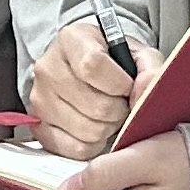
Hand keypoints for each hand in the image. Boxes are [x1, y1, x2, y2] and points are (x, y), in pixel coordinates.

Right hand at [23, 20, 140, 159]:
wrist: (82, 69)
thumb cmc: (111, 62)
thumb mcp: (136, 54)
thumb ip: (150, 69)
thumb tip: (146, 92)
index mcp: (72, 40)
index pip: (93, 66)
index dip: (120, 84)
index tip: (127, 86)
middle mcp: (48, 68)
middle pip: (95, 105)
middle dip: (119, 110)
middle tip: (121, 104)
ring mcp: (40, 99)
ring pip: (88, 130)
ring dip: (108, 128)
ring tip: (109, 115)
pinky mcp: (39, 127)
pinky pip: (76, 148)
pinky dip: (93, 145)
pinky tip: (97, 129)